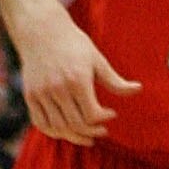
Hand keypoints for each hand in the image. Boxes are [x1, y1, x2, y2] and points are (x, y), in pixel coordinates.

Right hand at [15, 7, 138, 144]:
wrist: (42, 31)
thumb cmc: (74, 45)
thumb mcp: (97, 60)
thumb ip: (115, 81)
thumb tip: (138, 89)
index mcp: (78, 79)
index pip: (92, 114)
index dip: (104, 118)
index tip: (111, 113)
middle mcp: (58, 89)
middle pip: (76, 124)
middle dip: (92, 131)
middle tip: (102, 130)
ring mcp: (41, 93)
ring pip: (58, 128)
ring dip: (74, 136)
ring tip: (87, 136)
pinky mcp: (30, 96)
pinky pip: (41, 123)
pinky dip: (54, 132)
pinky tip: (67, 131)